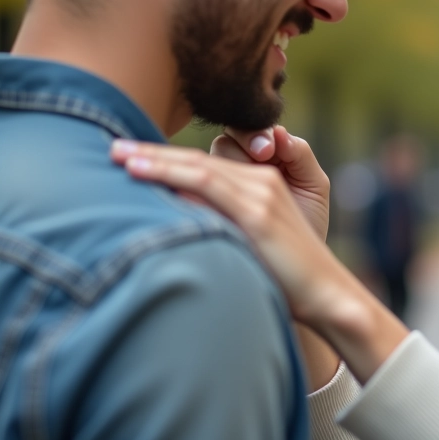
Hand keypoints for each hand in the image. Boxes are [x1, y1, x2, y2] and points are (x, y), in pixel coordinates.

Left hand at [109, 140, 408, 382]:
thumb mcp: (250, 245)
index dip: (165, 157)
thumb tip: (175, 221)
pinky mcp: (258, 212)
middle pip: (196, 159)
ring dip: (154, 158)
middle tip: (111, 145)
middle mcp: (261, 182)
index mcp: (260, 187)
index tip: (128, 156)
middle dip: (152, 151)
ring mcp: (261, 194)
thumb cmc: (288, 280)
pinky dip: (173, 174)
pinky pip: (208, 184)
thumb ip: (220, 226)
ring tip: (118, 155)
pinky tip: (143, 172)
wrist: (327, 294)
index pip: (204, 164)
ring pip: (198, 166)